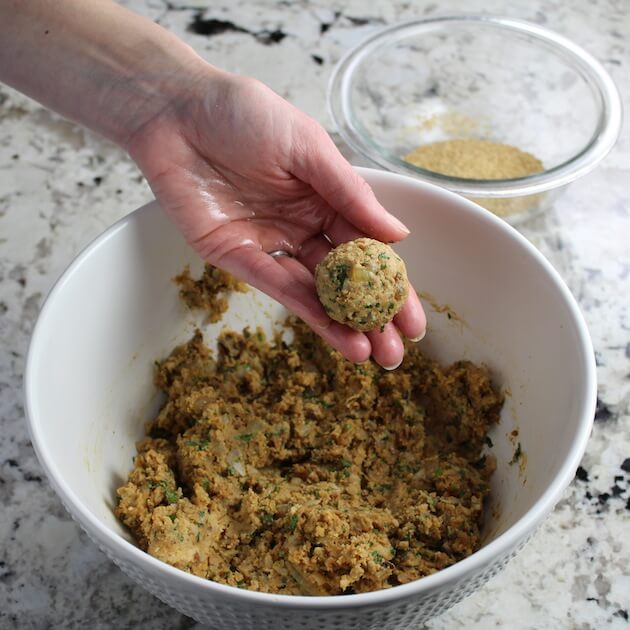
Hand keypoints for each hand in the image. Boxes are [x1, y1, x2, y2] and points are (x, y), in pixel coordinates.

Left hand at [127, 69, 425, 367]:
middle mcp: (301, 226)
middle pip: (344, 279)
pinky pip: (277, 286)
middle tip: (396, 352)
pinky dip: (307, 311)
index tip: (412, 317)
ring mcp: (270, 244)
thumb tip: (398, 235)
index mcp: (325, 199)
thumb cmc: (244, 115)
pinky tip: (335, 335)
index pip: (367, 249)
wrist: (176, 112)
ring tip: (371, 355)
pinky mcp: (237, 256)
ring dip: (342, 324)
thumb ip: (350, 193)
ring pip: (314, 292)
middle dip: (371, 316)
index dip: (391, 284)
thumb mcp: (308, 148)